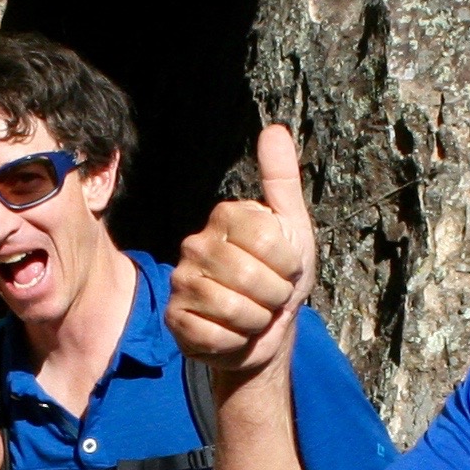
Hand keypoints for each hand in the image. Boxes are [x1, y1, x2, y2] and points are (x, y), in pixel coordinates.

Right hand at [169, 124, 316, 378]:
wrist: (268, 332)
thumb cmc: (281, 278)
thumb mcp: (293, 230)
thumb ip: (282, 180)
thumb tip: (275, 129)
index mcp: (225, 217)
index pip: (268, 242)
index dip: (288, 265)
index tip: (285, 269)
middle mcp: (196, 243)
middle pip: (250, 277)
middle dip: (274, 296)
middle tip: (270, 296)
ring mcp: (181, 281)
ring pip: (233, 308)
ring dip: (257, 320)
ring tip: (254, 314)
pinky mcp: (175, 318)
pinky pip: (213, 333)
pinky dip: (234, 340)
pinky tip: (233, 333)